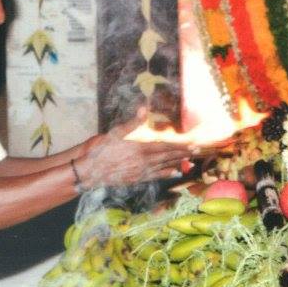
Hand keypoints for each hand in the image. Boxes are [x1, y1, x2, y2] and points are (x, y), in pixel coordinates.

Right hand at [77, 107, 193, 187]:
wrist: (88, 170)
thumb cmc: (99, 149)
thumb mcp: (115, 132)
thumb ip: (132, 122)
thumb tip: (144, 107)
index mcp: (140, 148)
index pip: (166, 146)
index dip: (181, 145)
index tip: (194, 144)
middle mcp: (144, 161)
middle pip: (169, 157)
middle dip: (185, 153)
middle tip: (199, 152)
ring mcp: (140, 172)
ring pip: (164, 166)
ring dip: (178, 163)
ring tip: (191, 160)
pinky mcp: (136, 179)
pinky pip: (155, 176)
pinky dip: (166, 174)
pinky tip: (174, 173)